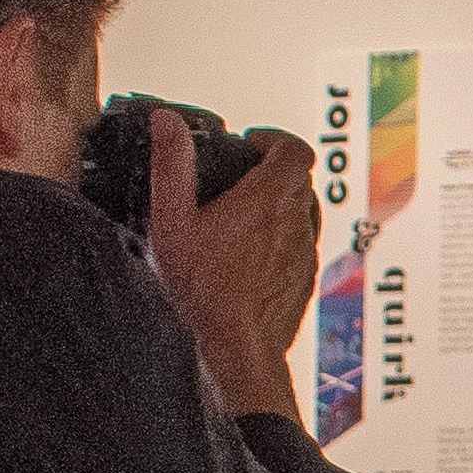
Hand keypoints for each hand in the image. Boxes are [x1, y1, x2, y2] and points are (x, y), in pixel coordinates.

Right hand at [145, 111, 320, 424]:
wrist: (237, 350)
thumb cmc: (205, 293)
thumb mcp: (173, 220)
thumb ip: (171, 165)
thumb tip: (168, 123)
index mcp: (268, 199)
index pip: (294, 149)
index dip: (275, 139)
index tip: (253, 143)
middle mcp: (296, 223)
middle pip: (300, 180)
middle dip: (273, 171)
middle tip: (242, 177)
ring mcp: (304, 254)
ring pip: (303, 215)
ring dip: (279, 207)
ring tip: (244, 216)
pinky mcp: (304, 282)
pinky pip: (300, 248)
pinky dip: (282, 241)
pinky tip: (251, 257)